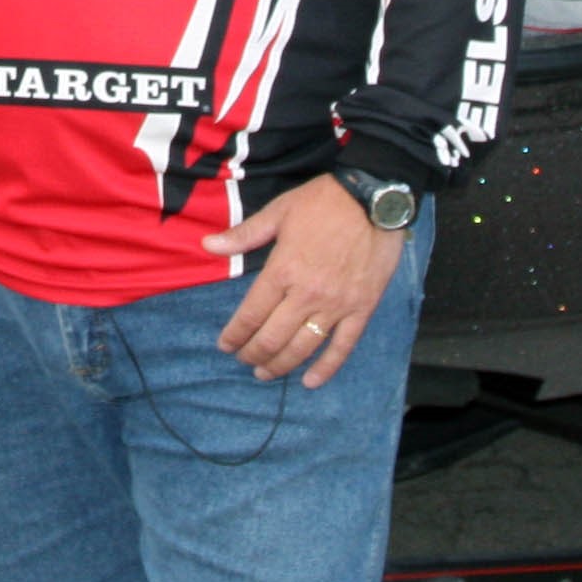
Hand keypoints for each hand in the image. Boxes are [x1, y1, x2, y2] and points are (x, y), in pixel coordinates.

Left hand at [208, 175, 404, 387]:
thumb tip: (207, 246)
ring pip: (303, 348)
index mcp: (282, 271)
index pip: (250, 315)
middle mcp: (306, 295)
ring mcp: (336, 306)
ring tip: (265, 373)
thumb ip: (244, 235)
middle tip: (244, 360)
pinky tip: (311, 382)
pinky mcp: (362, 309)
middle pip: (273, 338)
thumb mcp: (278, 212)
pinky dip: (326, 368)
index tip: (226, 346)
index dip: (234, 335)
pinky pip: (342, 347)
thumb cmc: (323, 202)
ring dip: (280, 365)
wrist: (373, 199)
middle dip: (253, 354)